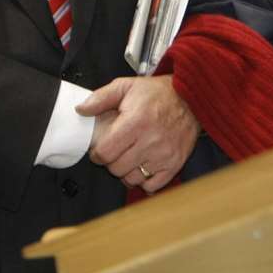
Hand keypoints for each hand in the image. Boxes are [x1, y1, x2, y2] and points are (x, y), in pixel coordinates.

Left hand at [76, 75, 198, 192]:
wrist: (191, 99)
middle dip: (111, 162)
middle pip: (117, 168)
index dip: (97, 153)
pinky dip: (144, 180)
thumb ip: (101, 98)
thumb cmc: (158, 93)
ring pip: (132, 179)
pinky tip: (143, 167)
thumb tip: (80, 109)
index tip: (101, 149)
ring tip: (130, 158)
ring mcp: (164, 155)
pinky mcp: (175, 164)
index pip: (105, 153)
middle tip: (116, 151)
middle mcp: (150, 141)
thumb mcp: (127, 86)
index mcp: (135, 123)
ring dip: (127, 171)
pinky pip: (152, 185)